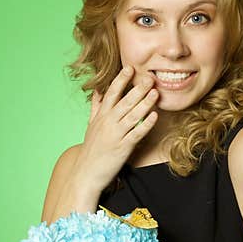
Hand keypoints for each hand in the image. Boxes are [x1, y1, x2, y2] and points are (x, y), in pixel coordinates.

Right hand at [71, 66, 158, 193]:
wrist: (86, 173)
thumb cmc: (91, 148)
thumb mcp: (91, 125)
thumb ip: (96, 107)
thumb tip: (97, 90)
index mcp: (101, 115)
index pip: (112, 93)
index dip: (121, 80)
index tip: (130, 68)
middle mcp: (108, 122)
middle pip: (125, 101)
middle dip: (137, 88)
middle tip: (150, 77)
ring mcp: (116, 135)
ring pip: (132, 115)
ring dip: (145, 103)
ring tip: (155, 92)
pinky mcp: (123, 148)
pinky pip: (136, 134)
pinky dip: (145, 125)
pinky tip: (154, 116)